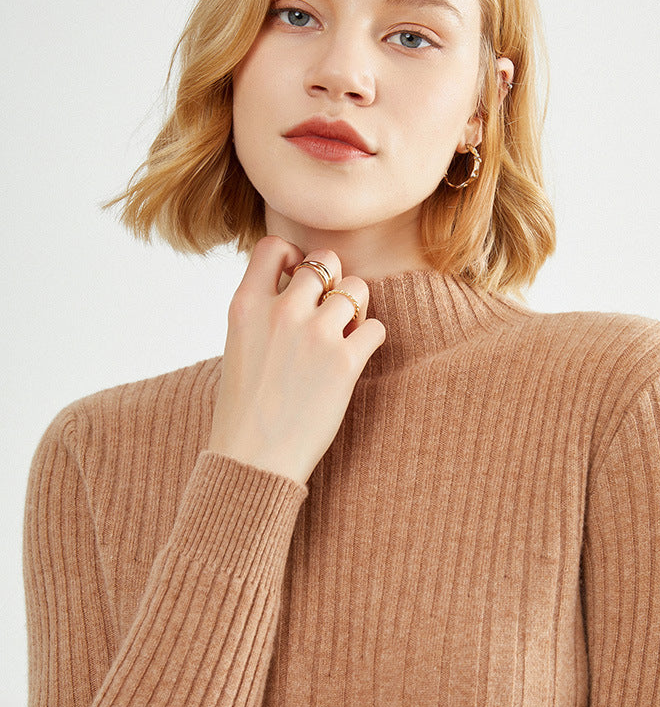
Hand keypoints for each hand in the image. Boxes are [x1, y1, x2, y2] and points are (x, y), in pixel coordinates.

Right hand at [207, 236, 385, 485]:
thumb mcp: (237, 347)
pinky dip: (371, 339)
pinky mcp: (344, 361)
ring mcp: (315, 334)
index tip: (298, 280)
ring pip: (357, 288)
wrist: (253, 460)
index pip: (273, 246)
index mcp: (245, 306)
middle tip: (330, 310)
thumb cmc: (243, 411)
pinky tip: (356, 357)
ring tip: (346, 334)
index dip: (293, 257)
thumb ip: (262, 314)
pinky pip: (376, 327)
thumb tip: (293, 291)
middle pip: (326, 261)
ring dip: (357, 308)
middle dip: (333, 281)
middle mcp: (281, 312)